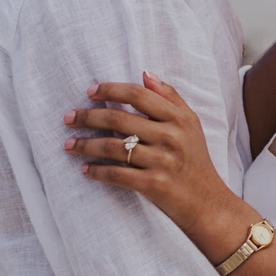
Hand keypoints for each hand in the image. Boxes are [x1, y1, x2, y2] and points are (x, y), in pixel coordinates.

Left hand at [66, 75, 241, 241]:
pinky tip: (86, 169)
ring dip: (85, 145)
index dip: (110, 90)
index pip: (137, 95)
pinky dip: (97, 171)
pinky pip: (116, 174)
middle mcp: (170, 137)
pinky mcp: (153, 185)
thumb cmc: (196, 160)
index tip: (90, 92)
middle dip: (88, 116)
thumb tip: (145, 73)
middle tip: (69, 118)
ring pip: (112, 147)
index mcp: (178, 118)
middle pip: (119, 119)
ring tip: (69, 145)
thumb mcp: (191, 124)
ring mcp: (161, 161)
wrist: (207, 202)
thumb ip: (170, 97)